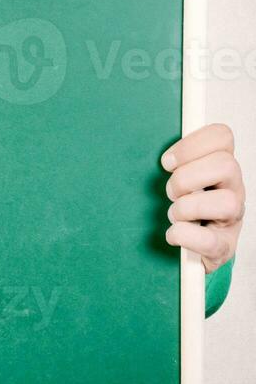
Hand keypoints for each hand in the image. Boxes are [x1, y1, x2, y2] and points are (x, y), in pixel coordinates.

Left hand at [160, 123, 244, 273]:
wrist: (194, 247)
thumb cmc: (184, 206)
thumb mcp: (180, 178)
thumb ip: (174, 162)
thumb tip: (150, 152)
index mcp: (221, 166)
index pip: (222, 136)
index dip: (191, 145)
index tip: (166, 162)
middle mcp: (233, 189)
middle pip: (226, 165)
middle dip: (186, 178)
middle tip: (170, 192)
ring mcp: (232, 218)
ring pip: (226, 203)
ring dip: (188, 208)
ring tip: (174, 214)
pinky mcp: (224, 247)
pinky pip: (211, 241)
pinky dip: (184, 236)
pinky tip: (173, 234)